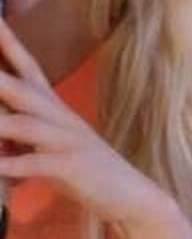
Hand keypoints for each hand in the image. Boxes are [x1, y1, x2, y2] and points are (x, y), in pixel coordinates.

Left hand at [0, 17, 173, 229]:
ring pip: (27, 124)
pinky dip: (15, 165)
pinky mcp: (73, 167)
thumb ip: (18, 130)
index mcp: (53, 108)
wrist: (132, 195)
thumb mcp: (48, 143)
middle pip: (22, 88)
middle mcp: (60, 117)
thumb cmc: (83, 168)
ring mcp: (68, 141)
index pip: (28, 67)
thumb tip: (0, 122)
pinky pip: (40, 163)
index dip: (9, 43)